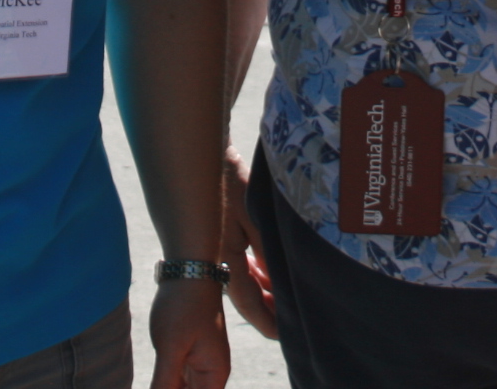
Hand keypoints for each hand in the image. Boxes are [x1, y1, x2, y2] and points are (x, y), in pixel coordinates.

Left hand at [148, 276, 231, 388]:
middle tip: (154, 386)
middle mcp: (210, 374)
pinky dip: (163, 387)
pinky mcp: (184, 355)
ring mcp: (197, 364)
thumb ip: (165, 384)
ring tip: (154, 382)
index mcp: (214, 375)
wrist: (187, 268)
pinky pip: (175, 381)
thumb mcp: (171, 348)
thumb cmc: (184, 305)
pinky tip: (153, 384)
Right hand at [221, 144, 279, 338]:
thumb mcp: (254, 218)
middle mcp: (219, 262)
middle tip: (293, 319)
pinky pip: (241, 266)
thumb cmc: (229, 185)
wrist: (203, 161)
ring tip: (286, 297)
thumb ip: (267, 251)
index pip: (250, 304)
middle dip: (270, 309)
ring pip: (246, 283)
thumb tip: (279, 280)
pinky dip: (257, 274)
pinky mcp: (220, 239)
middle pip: (248, 297)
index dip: (269, 321)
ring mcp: (218, 251)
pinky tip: (269, 272)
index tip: (285, 334)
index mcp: (227, 261)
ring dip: (265, 291)